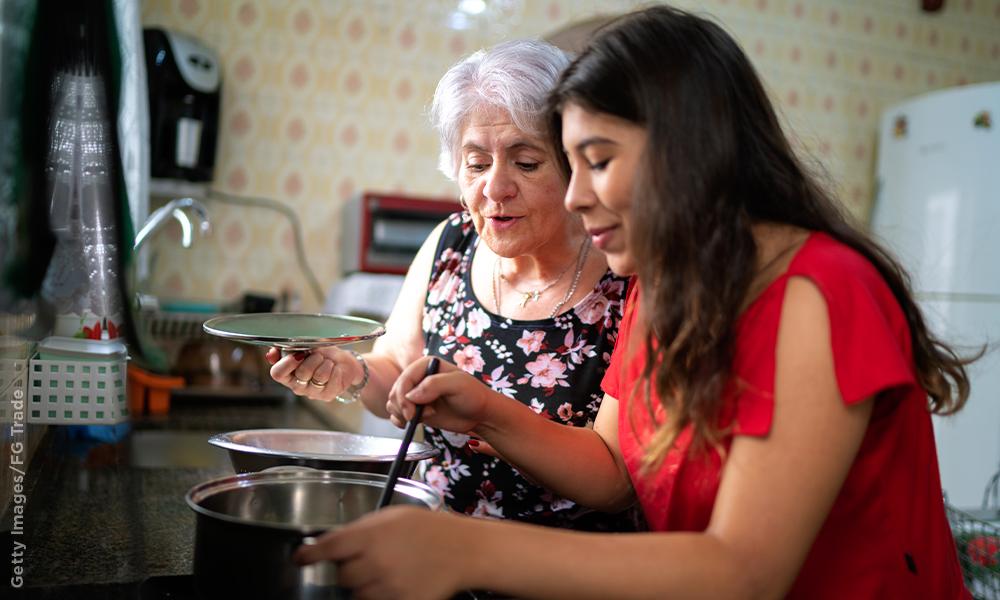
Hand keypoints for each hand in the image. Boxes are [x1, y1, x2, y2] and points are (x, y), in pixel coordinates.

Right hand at [266, 346, 362, 401]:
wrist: (340, 362)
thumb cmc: (320, 354)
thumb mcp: (303, 346)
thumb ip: (284, 348)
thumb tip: (271, 353)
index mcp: (286, 374)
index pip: (277, 373)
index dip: (288, 362)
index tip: (300, 352)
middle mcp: (297, 386)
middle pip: (302, 372)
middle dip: (313, 358)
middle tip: (318, 354)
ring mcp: (312, 392)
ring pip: (319, 375)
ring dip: (326, 363)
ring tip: (327, 361)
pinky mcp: (327, 395)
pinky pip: (331, 381)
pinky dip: (335, 370)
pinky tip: (335, 369)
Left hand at [293, 506, 469, 599]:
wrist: (462, 550)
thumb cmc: (428, 528)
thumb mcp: (392, 517)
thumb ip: (361, 530)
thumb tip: (335, 543)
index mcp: (370, 536)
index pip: (328, 548)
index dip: (309, 554)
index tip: (299, 558)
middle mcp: (375, 563)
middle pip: (341, 576)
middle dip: (348, 569)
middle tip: (365, 561)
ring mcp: (387, 588)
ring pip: (356, 595)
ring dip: (363, 586)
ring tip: (385, 571)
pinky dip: (380, 595)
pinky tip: (395, 582)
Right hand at [386, 356, 491, 432]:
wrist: (480, 414)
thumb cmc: (474, 395)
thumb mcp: (458, 385)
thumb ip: (434, 385)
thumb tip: (411, 396)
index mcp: (425, 365)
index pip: (405, 379)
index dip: (403, 396)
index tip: (411, 412)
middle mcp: (418, 378)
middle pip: (396, 391)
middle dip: (403, 407)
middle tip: (419, 416)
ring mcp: (416, 394)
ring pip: (393, 403)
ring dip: (402, 414)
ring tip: (424, 417)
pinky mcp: (416, 409)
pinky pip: (396, 413)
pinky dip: (398, 420)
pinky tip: (408, 424)